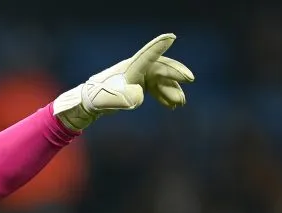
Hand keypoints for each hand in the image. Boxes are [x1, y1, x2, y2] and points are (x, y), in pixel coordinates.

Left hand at [53, 33, 194, 131]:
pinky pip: (155, 88)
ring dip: (171, 90)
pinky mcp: (138, 84)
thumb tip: (140, 95)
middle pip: (160, 68)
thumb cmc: (103, 98)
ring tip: (180, 103)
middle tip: (190, 79)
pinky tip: (171, 106)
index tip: (171, 37)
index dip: (159, 46)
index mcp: (131, 67)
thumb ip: (130, 97)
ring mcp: (138, 76)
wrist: (91, 103)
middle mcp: (136, 68)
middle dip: (175, 75)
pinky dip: (163, 95)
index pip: (148, 56)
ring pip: (160, 80)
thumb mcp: (117, 99)